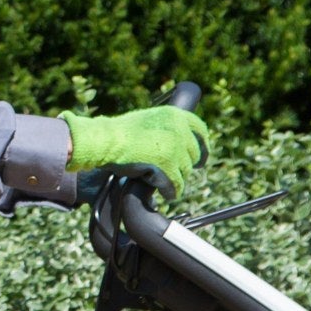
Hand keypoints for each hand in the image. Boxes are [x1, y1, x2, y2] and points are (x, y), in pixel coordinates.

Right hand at [60, 104, 213, 196]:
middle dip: (186, 165)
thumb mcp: (149, 119)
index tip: (200, 157)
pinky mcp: (168, 168)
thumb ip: (167, 127)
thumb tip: (179, 141)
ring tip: (165, 182)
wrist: (107, 141)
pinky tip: (166, 194)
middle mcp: (179, 131)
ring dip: (176, 179)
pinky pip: (175, 186)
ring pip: (185, 172)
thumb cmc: (121, 132)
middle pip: (193, 154)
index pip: (200, 131)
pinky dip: (171, 192)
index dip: (203, 145)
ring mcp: (175, 150)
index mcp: (176, 115)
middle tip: (176, 172)